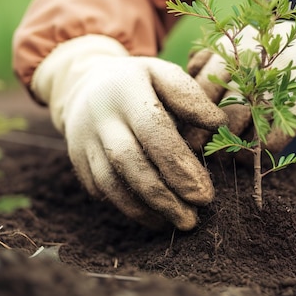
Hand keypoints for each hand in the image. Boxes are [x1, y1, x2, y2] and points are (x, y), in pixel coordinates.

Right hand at [31, 35, 226, 229]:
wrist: (86, 84)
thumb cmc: (140, 83)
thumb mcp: (164, 74)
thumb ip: (191, 97)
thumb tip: (218, 124)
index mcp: (127, 89)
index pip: (153, 131)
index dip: (179, 165)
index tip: (205, 195)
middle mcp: (100, 115)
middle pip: (129, 162)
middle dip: (163, 196)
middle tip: (193, 219)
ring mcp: (83, 139)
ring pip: (110, 183)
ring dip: (146, 209)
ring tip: (179, 221)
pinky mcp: (77, 160)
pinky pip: (100, 190)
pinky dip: (128, 206)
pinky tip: (156, 216)